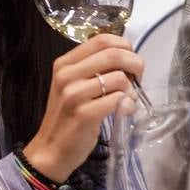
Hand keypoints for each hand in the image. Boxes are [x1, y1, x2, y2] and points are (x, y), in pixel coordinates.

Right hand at [22, 34, 143, 181]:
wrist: (51, 150)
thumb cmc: (68, 116)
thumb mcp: (74, 85)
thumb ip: (95, 69)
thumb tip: (128, 58)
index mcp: (65, 63)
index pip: (102, 40)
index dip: (125, 47)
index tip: (131, 61)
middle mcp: (66, 75)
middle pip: (114, 54)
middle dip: (135, 64)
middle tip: (138, 79)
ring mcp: (73, 95)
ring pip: (119, 77)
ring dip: (131, 89)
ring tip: (127, 100)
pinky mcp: (83, 114)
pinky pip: (118, 99)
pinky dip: (127, 104)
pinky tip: (123, 111)